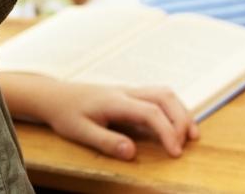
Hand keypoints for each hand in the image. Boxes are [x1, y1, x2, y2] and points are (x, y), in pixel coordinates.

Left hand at [39, 80, 197, 159]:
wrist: (55, 96)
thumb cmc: (66, 114)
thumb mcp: (79, 132)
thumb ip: (106, 141)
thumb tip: (132, 153)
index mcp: (115, 101)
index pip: (150, 112)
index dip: (167, 132)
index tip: (175, 152)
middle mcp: (126, 92)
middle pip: (164, 96)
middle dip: (181, 119)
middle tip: (186, 145)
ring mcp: (129, 90)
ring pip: (164, 93)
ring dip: (180, 112)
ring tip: (190, 135)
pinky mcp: (130, 94)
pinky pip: (158, 96)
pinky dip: (173, 109)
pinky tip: (175, 125)